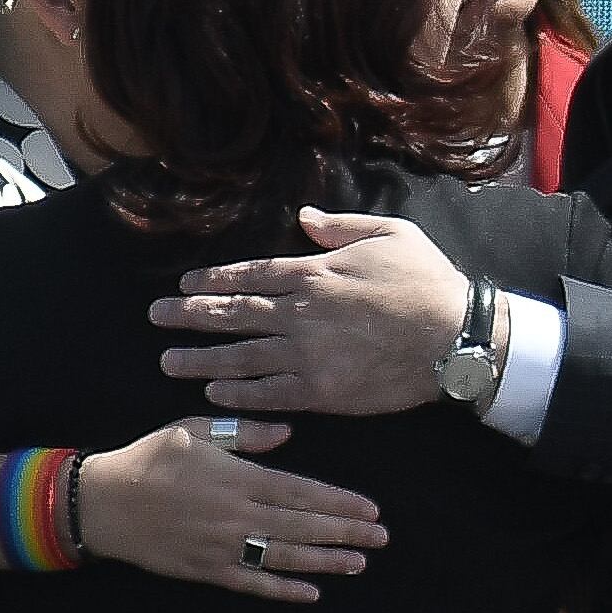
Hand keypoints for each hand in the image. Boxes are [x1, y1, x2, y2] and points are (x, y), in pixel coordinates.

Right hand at [77, 417, 387, 605]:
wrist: (101, 502)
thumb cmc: (149, 459)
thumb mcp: (194, 430)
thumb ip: (243, 433)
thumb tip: (287, 433)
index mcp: (237, 477)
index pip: (301, 491)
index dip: (339, 502)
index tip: (371, 509)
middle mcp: (236, 514)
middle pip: (302, 526)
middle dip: (345, 533)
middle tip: (382, 539)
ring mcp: (222, 546)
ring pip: (284, 556)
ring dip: (325, 561)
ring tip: (359, 563)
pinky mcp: (206, 570)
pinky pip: (251, 583)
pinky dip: (282, 589)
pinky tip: (312, 593)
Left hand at [151, 209, 467, 415]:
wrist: (456, 338)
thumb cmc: (428, 283)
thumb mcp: (390, 234)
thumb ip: (342, 227)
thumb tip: (306, 218)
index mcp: (314, 274)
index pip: (249, 276)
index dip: (212, 281)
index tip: (184, 286)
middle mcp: (301, 314)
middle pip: (232, 313)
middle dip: (188, 316)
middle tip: (155, 318)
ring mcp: (308, 355)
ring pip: (240, 357)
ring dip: (199, 358)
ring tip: (167, 360)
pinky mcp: (322, 392)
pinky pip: (268, 394)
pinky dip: (237, 393)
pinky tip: (212, 391)